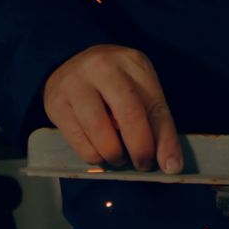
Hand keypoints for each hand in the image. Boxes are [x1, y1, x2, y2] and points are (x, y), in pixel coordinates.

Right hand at [43, 44, 182, 172]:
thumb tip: (169, 164)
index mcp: (132, 62)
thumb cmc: (112, 84)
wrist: (68, 65)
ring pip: (100, 130)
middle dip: (140, 148)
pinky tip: (98, 152)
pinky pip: (78, 140)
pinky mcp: (57, 102)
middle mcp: (103, 67)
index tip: (171, 166)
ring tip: (118, 157)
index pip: (155, 106)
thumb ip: (155, 124)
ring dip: (113, 154)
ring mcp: (76, 83)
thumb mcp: (138, 92)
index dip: (165, 141)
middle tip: (142, 165)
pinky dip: (93, 155)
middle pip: (129, 114)